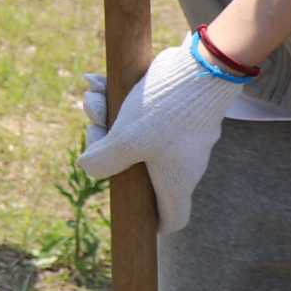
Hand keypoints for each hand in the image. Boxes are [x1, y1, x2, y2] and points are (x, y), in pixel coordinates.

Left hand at [80, 36, 244, 232]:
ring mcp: (177, 136)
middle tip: (95, 128)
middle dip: (106, 148)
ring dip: (104, 115)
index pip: (170, 219)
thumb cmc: (166, 112)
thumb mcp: (126, 141)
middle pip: (136, 171)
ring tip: (93, 96)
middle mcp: (180, 162)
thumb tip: (88, 167)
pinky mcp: (173, 111)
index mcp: (175, 181)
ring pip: (131, 134)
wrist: (203, 66)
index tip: (129, 213)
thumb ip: (103, 161)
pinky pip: (137, 111)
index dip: (149, 224)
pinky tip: (95, 82)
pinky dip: (115, 97)